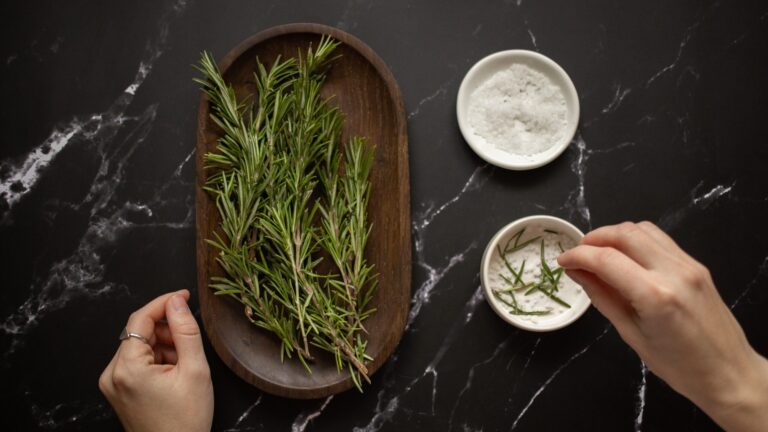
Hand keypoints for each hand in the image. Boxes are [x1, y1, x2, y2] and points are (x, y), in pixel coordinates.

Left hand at [99, 290, 213, 431]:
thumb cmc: (186, 420)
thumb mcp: (195, 370)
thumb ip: (186, 331)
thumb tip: (177, 302)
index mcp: (127, 368)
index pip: (140, 319)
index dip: (164, 302)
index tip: (184, 295)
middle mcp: (113, 374)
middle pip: (139, 332)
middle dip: (167, 330)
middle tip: (191, 342)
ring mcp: (113, 383)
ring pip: (140, 346)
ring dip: (164, 345)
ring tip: (185, 364)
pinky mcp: (118, 390)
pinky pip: (137, 361)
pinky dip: (157, 359)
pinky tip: (175, 372)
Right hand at [557, 222, 767, 431]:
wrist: (728, 373)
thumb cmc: (678, 366)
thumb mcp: (631, 334)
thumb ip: (602, 297)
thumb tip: (578, 272)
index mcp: (655, 296)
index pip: (606, 259)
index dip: (578, 255)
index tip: (562, 261)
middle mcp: (674, 272)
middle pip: (624, 234)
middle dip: (594, 238)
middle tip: (577, 254)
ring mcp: (689, 265)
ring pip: (643, 229)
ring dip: (614, 235)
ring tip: (598, 253)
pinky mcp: (696, 265)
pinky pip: (660, 240)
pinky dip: (635, 240)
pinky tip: (624, 256)